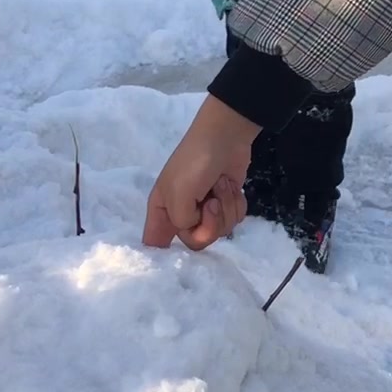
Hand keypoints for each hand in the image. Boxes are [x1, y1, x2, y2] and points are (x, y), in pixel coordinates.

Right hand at [142, 97, 263, 249]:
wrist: (226, 137)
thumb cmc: (195, 163)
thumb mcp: (178, 194)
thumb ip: (181, 223)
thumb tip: (196, 228)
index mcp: (162, 212)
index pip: (154, 245)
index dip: (164, 255)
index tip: (180, 250)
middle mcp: (182, 214)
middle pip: (196, 242)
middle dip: (210, 224)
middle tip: (211, 202)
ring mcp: (205, 210)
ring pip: (220, 232)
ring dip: (225, 207)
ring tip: (220, 185)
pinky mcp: (226, 203)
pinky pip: (235, 220)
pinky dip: (236, 203)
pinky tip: (231, 187)